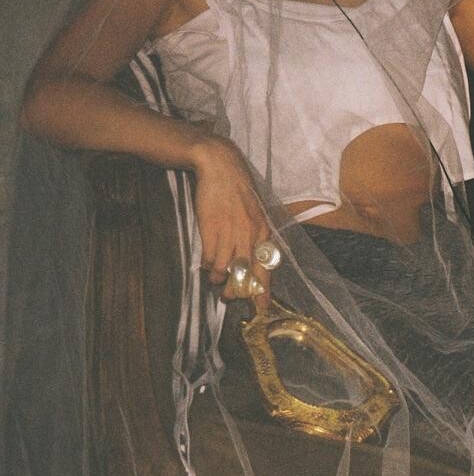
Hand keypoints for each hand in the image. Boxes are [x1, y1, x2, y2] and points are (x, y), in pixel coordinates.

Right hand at [189, 137, 272, 309]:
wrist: (221, 168)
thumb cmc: (238, 193)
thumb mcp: (255, 215)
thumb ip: (255, 237)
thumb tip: (252, 262)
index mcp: (264, 232)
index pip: (266, 268)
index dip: (263, 289)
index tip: (261, 306)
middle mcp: (250, 235)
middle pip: (245, 273)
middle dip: (237, 291)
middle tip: (229, 298)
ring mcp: (230, 232)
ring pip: (224, 269)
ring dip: (218, 279)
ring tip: (215, 279)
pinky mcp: (211, 228)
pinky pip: (209, 257)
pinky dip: (206, 265)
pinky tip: (205, 264)